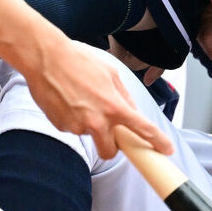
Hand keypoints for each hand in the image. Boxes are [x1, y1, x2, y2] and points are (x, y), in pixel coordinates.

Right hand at [27, 36, 173, 160]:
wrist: (45, 58)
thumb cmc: (79, 60)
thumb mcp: (110, 73)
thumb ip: (123, 96)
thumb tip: (132, 111)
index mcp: (113, 106)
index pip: (142, 129)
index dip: (157, 142)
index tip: (166, 150)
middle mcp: (96, 121)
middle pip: (110, 152)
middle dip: (111, 146)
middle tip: (108, 130)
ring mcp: (77, 126)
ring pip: (89, 136)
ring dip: (89, 125)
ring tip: (80, 99)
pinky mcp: (60, 126)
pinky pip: (73, 128)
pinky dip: (73, 119)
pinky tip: (68, 100)